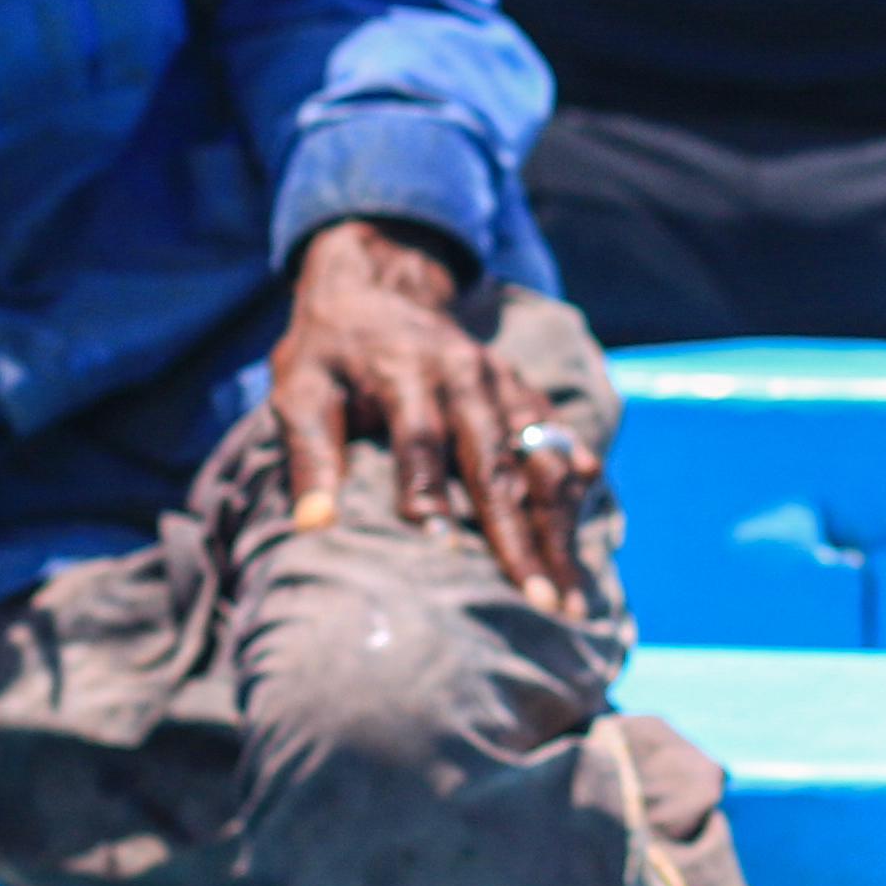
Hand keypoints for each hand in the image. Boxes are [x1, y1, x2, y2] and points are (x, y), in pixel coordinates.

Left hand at [271, 219, 587, 604]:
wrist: (375, 283)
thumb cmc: (328, 350)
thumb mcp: (298, 387)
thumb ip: (309, 452)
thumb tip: (313, 526)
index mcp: (406, 372)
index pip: (423, 443)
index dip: (433, 497)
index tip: (447, 557)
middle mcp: (466, 375)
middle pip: (498, 462)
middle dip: (522, 536)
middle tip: (542, 602)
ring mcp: (502, 381)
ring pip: (542, 457)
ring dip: (560, 525)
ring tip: (571, 592)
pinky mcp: (521, 387)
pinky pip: (558, 438)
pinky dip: (575, 484)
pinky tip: (586, 531)